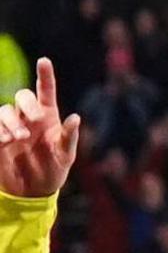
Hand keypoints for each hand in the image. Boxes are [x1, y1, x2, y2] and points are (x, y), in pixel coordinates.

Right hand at [0, 61, 78, 201]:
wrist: (33, 191)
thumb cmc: (54, 170)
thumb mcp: (65, 156)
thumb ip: (69, 137)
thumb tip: (75, 117)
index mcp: (48, 117)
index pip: (45, 91)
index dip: (45, 75)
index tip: (44, 61)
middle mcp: (28, 117)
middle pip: (22, 96)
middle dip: (27, 104)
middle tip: (36, 119)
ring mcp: (11, 126)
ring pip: (4, 110)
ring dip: (11, 121)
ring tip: (18, 139)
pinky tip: (4, 141)